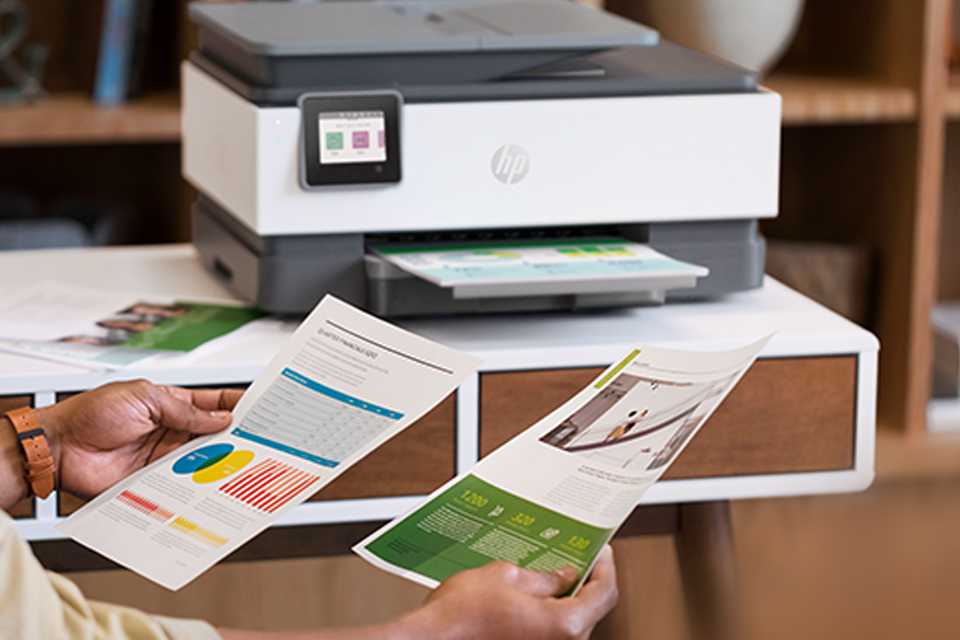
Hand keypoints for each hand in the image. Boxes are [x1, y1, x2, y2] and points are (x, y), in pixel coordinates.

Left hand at [35, 380, 242, 498]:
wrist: (60, 448)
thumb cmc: (92, 414)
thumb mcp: (144, 398)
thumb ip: (185, 411)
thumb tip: (220, 418)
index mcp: (171, 404)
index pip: (213, 403)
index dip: (236, 404)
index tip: (260, 409)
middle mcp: (171, 431)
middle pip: (214, 435)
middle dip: (237, 436)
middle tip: (260, 440)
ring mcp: (164, 457)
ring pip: (203, 460)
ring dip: (222, 461)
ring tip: (245, 462)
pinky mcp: (155, 481)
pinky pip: (184, 483)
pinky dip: (200, 484)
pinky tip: (215, 483)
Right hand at [410, 546, 618, 639]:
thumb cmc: (461, 616)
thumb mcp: (506, 576)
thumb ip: (543, 577)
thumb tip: (563, 575)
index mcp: (563, 625)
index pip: (604, 593)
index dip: (604, 566)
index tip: (599, 550)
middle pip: (590, 609)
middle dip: (585, 580)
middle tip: (575, 555)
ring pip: (571, 623)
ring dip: (566, 598)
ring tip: (551, 571)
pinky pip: (552, 632)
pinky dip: (549, 613)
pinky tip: (534, 594)